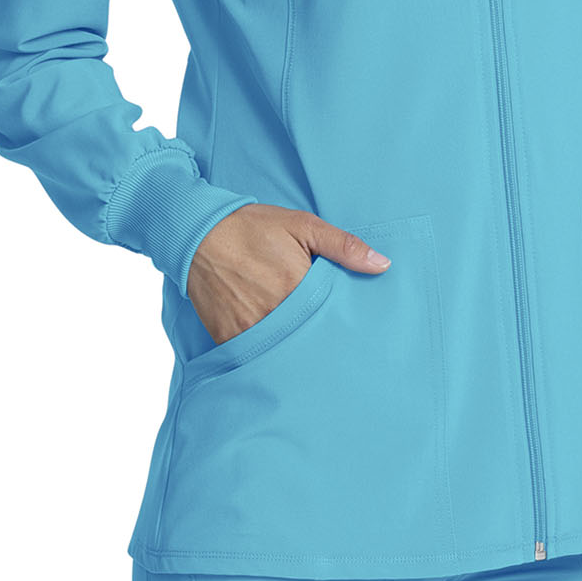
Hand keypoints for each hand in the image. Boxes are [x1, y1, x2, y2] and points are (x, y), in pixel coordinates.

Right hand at [185, 203, 391, 346]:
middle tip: (335, 342)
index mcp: (297, 286)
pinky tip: (279, 345)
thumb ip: (343, 246)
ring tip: (307, 342)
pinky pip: (256, 354)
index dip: (342, 322)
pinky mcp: (229, 338)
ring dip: (296, 346)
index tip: (352, 326)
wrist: (199, 234)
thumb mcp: (303, 225)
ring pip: (284, 349)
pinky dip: (268, 351)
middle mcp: (273, 313)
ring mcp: (250, 329)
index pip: (332, 317)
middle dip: (321, 338)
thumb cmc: (253, 227)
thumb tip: (382, 265)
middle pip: (309, 337)